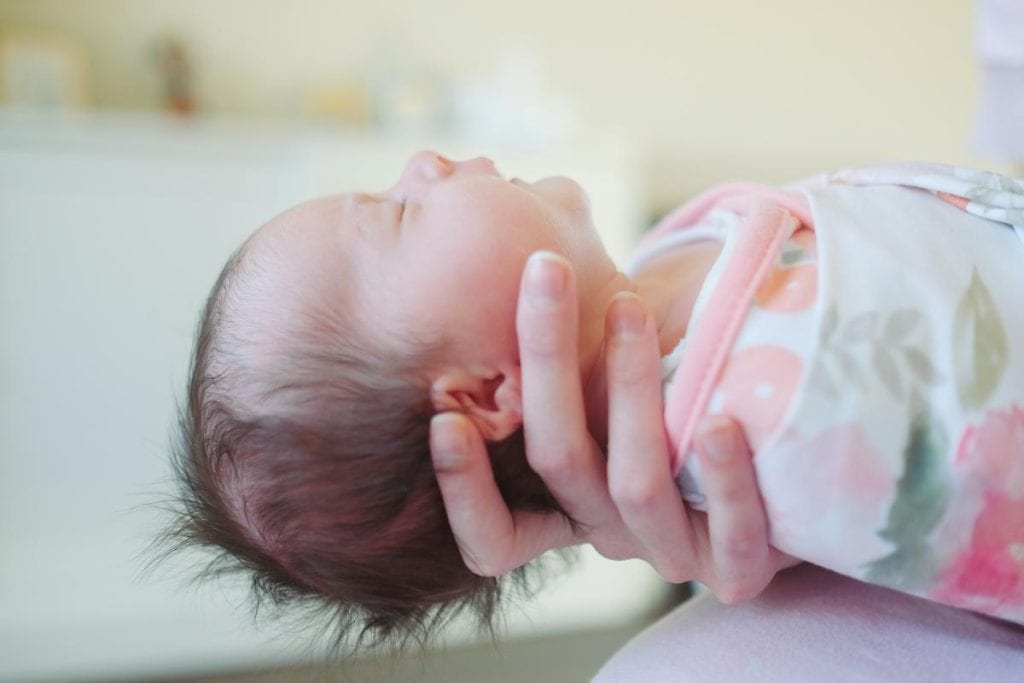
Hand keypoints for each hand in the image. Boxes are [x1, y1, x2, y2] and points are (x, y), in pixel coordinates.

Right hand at [430, 252, 796, 602]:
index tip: (446, 417)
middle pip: (556, 463)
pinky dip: (724, 477)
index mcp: (565, 506)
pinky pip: (732, 537)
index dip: (464, 489)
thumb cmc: (669, 399)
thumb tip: (523, 263)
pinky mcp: (737, 567)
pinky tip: (722, 420)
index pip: (495, 537)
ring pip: (635, 484)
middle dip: (545, 359)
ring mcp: (671, 550)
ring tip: (628, 310)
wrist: (769, 461)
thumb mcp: (606, 383)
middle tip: (545, 270)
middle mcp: (607, 531)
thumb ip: (564, 357)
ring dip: (628, 389)